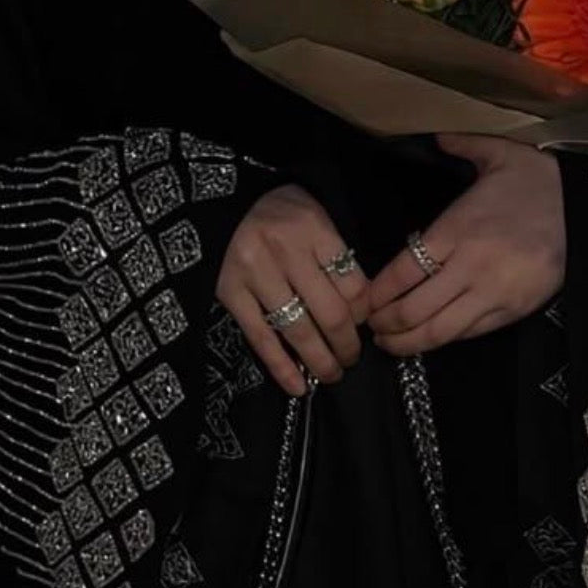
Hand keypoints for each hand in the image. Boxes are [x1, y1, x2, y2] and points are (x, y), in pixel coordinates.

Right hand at [217, 184, 368, 395]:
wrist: (224, 202)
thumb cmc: (280, 213)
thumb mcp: (316, 219)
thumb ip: (336, 259)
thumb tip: (359, 314)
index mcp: (314, 229)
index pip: (353, 285)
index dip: (364, 315)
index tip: (363, 325)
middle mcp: (285, 250)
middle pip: (330, 313)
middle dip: (347, 345)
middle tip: (352, 358)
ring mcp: (255, 273)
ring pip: (298, 330)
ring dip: (320, 361)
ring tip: (331, 374)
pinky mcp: (230, 293)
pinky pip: (261, 338)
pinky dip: (281, 367)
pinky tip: (298, 386)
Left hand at [367, 135, 565, 355]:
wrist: (587, 210)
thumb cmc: (537, 181)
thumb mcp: (498, 153)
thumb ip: (459, 144)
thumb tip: (432, 134)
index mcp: (458, 229)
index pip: (403, 272)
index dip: (376, 295)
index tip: (361, 303)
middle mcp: (471, 267)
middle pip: (413, 310)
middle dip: (384, 325)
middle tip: (369, 329)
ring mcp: (492, 294)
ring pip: (438, 332)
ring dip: (407, 343)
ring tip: (390, 343)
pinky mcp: (511, 312)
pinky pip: (467, 334)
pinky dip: (441, 341)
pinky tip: (426, 340)